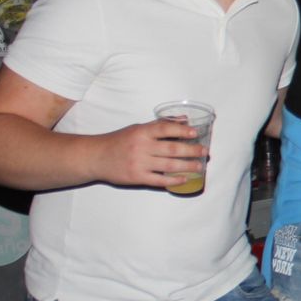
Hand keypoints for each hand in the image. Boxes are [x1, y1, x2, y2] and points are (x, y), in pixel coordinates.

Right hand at [92, 119, 206, 189]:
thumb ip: (159, 125)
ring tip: (200, 166)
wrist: (95, 157)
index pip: (165, 128)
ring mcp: (139, 163)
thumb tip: (184, 120)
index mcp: (141, 132)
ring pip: (169, 165)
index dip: (182, 130)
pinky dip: (173, 180)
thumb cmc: (119, 141)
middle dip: (191, 151)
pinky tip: (184, 179)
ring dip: (187, 166)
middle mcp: (141, 147)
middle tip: (205, 152)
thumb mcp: (137, 129)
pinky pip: (159, 180)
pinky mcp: (137, 177)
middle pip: (171, 148)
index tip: (195, 133)